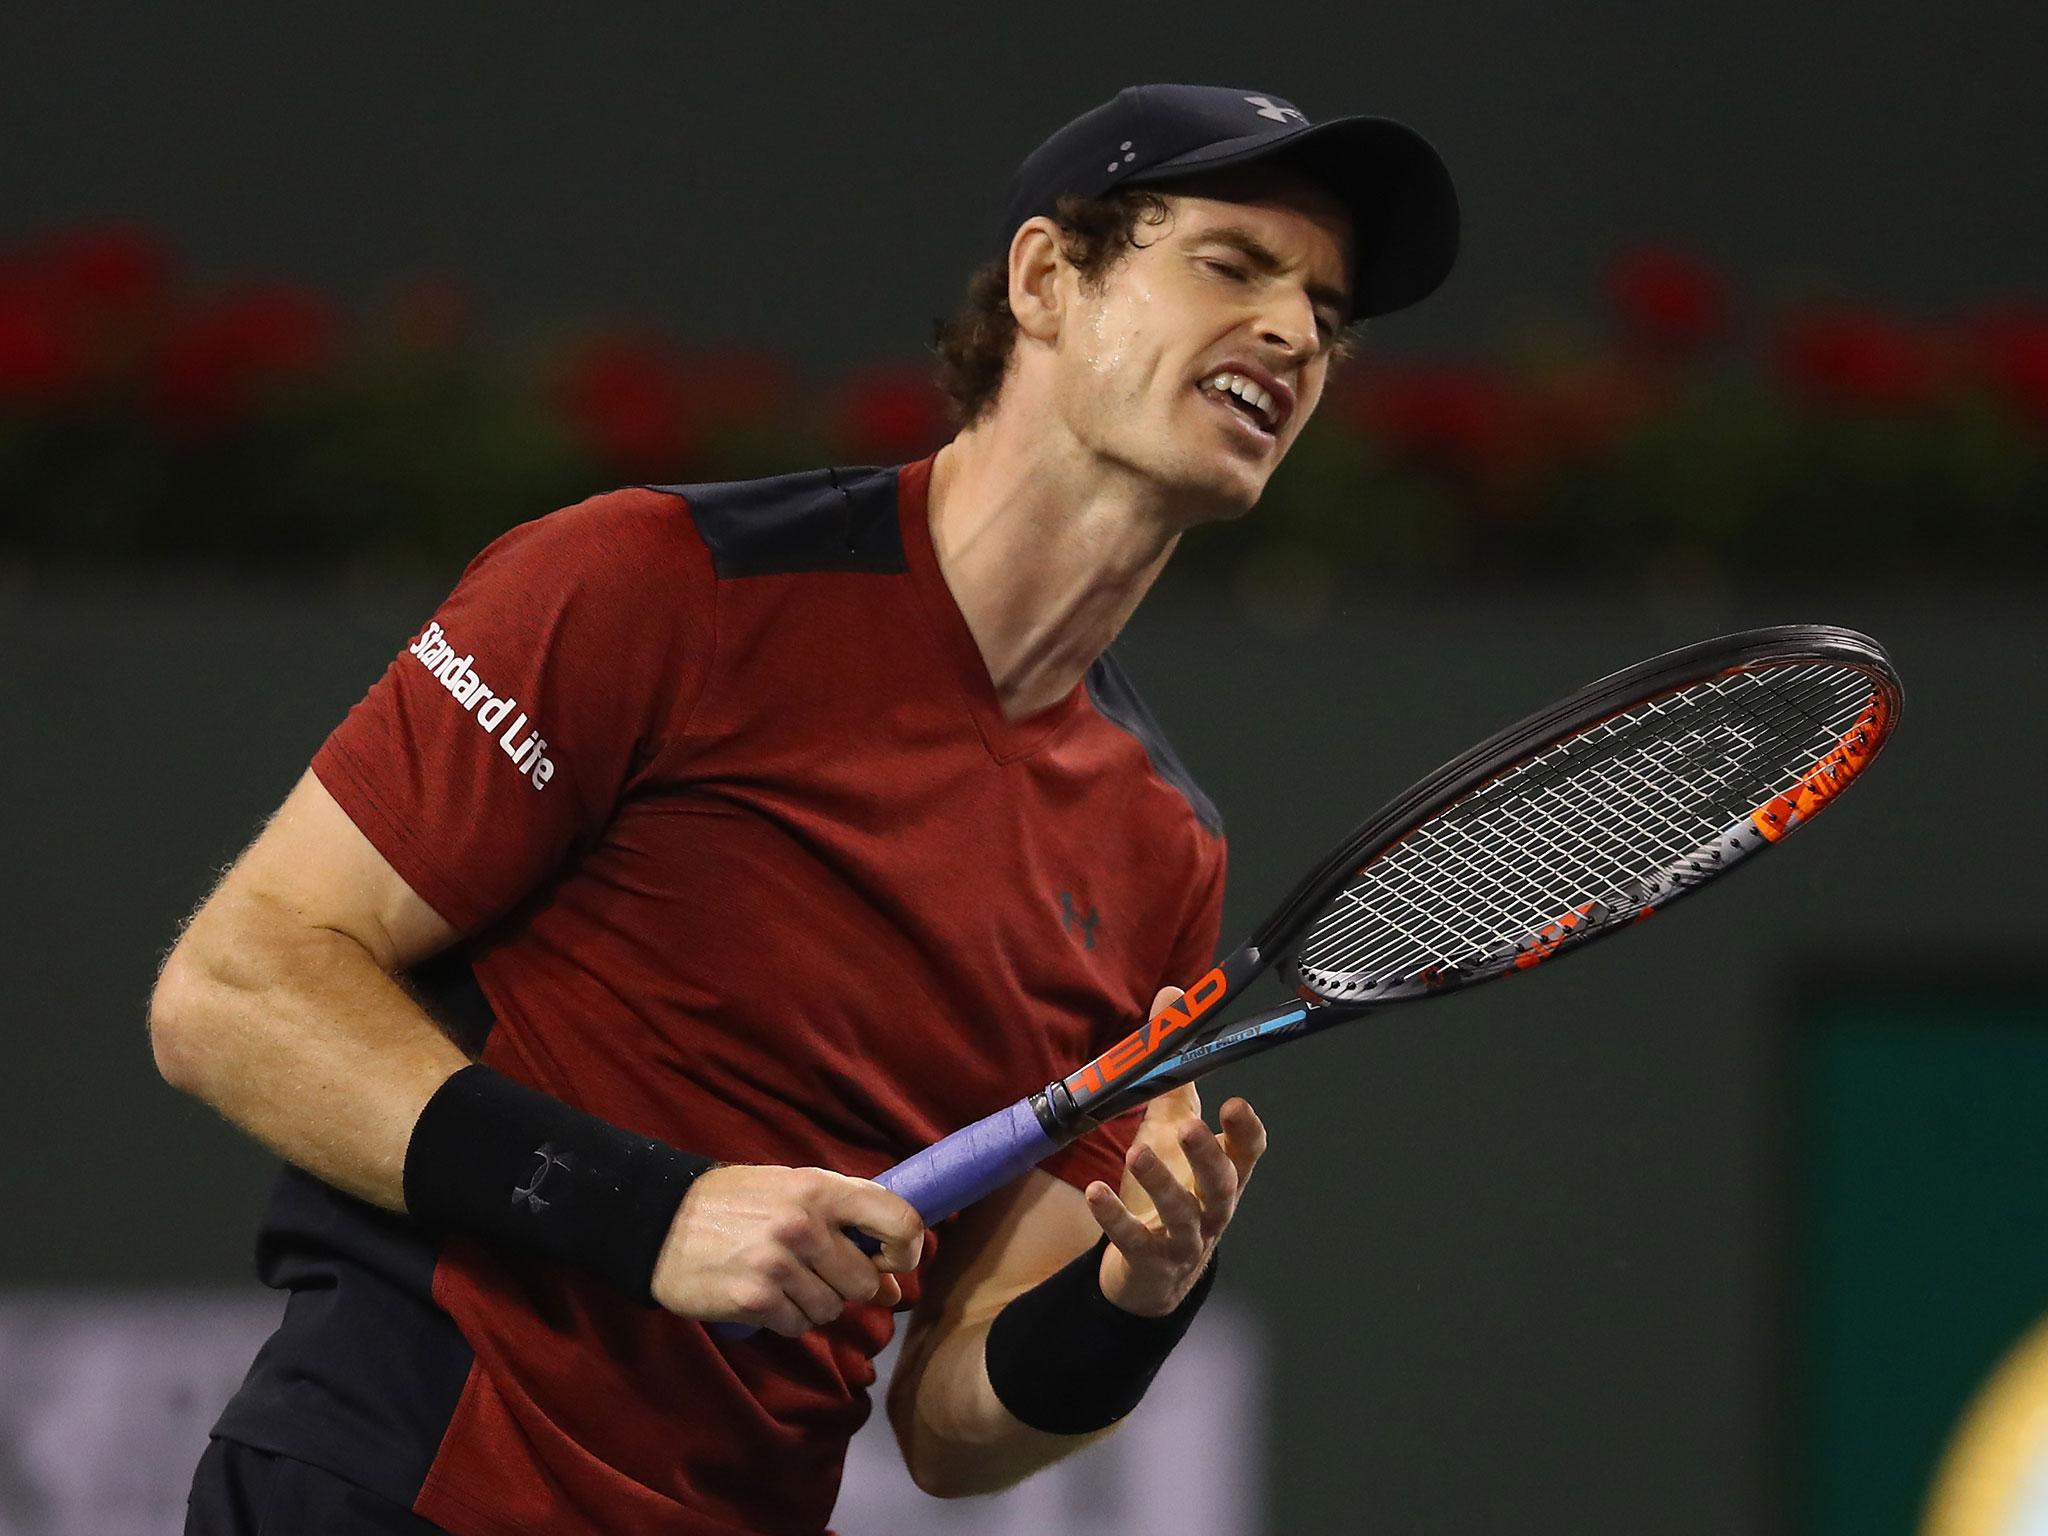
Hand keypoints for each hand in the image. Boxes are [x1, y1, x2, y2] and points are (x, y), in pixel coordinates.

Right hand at [650, 1164, 924, 1336]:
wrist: (659, 1221)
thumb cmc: (735, 1203)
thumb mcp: (792, 1189)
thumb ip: (846, 1224)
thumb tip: (894, 1286)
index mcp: (822, 1189)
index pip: (900, 1220)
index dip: (908, 1250)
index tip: (895, 1263)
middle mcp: (805, 1225)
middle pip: (866, 1281)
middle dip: (848, 1286)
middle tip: (817, 1274)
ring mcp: (780, 1265)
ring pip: (832, 1309)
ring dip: (813, 1304)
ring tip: (782, 1280)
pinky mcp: (755, 1300)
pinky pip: (797, 1325)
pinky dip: (786, 1318)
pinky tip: (762, 1296)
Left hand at [1087, 986, 1267, 1317]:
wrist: (1155, 1268)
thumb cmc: (1173, 1186)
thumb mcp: (1172, 1128)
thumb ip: (1175, 1072)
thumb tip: (1173, 996)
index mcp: (1225, 1173)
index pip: (1249, 1152)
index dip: (1247, 1130)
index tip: (1237, 1104)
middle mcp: (1213, 1206)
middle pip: (1221, 1183)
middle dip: (1207, 1155)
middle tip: (1189, 1127)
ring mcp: (1184, 1237)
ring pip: (1182, 1213)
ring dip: (1163, 1183)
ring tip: (1139, 1153)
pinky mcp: (1150, 1258)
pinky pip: (1134, 1239)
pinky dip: (1115, 1219)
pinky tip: (1095, 1195)